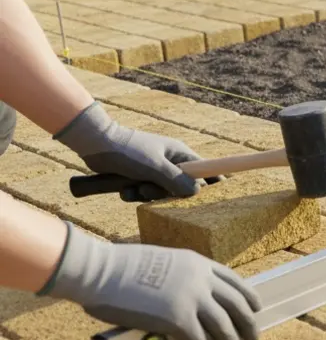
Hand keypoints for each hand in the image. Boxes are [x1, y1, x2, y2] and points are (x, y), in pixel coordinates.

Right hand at [41, 224, 260, 339]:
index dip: (248, 296)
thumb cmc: (121, 267)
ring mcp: (191, 299)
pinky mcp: (177, 319)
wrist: (102, 271)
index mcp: (198, 263)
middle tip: (253, 336)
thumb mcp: (163, 261)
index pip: (234, 280)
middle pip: (237, 304)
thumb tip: (184, 295)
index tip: (256, 307)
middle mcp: (201, 280)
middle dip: (248, 322)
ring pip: (223, 325)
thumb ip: (180, 276)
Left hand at [55, 102, 202, 200]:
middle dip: (165, 193)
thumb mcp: (155, 167)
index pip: (204, 169)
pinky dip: (134, 194)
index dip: (210, 182)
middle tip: (149, 189)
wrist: (95, 144)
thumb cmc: (128, 151)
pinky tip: (123, 190)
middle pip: (181, 186)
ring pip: (160, 192)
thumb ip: (177, 180)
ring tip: (133, 188)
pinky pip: (144, 192)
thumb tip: (197, 191)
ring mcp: (154, 169)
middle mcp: (170, 161)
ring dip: (146, 194)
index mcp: (179, 154)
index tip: (216, 195)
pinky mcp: (138, 176)